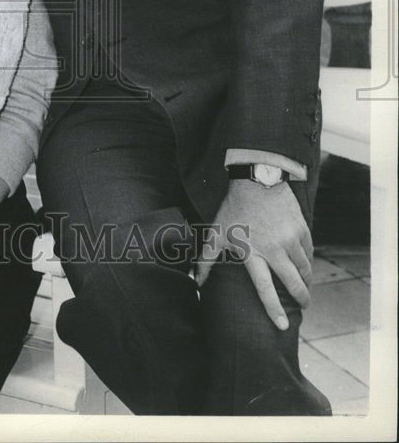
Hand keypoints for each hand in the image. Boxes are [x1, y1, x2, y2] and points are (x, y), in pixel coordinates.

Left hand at [194, 180, 313, 329]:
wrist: (257, 179)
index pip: (265, 288)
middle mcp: (274, 249)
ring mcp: (290, 239)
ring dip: (305, 279)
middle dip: (302, 298)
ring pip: (304, 268)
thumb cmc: (234, 208)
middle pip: (293, 282)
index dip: (274, 309)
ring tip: (304, 285)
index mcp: (253, 252)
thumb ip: (206, 260)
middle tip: (304, 305)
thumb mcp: (216, 233)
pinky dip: (308, 260)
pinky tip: (305, 263)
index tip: (283, 325)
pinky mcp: (302, 229)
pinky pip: (309, 251)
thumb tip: (195, 282)